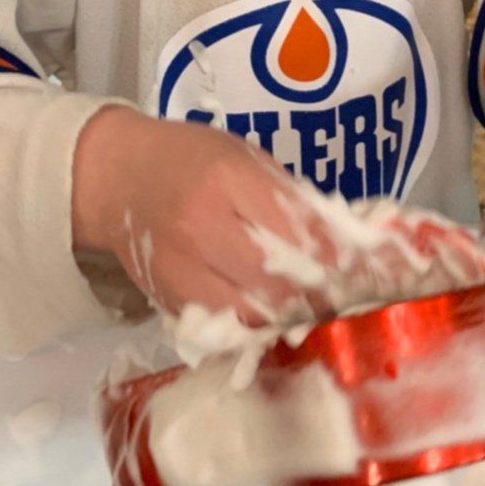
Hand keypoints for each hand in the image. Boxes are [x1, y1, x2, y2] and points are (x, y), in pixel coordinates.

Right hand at [71, 106, 336, 324]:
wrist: (118, 178)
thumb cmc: (190, 158)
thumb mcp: (245, 158)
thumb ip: (289, 198)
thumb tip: (345, 241)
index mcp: (227, 180)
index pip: (295, 231)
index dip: (336, 258)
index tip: (366, 269)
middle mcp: (201, 228)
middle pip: (276, 281)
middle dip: (318, 294)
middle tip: (345, 296)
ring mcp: (181, 270)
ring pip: (252, 315)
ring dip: (289, 317)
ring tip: (313, 309)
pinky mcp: (169, 301)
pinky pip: (225, 327)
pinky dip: (255, 327)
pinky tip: (274, 317)